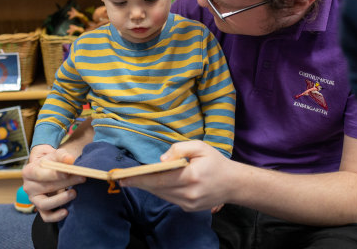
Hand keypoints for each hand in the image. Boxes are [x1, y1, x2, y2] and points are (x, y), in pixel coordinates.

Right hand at [22, 144, 85, 222]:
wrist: (46, 168)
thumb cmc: (51, 161)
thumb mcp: (56, 155)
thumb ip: (62, 156)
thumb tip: (70, 160)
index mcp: (29, 171)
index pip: (40, 174)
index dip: (54, 174)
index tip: (68, 173)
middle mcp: (28, 187)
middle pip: (47, 187)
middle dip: (66, 183)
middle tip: (82, 178)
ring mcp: (34, 199)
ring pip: (45, 204)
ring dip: (61, 199)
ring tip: (74, 193)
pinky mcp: (40, 208)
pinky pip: (46, 216)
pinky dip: (56, 216)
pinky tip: (66, 211)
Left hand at [120, 140, 235, 211]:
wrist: (233, 184)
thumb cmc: (216, 162)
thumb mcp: (200, 147)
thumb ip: (179, 149)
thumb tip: (161, 160)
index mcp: (191, 177)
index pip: (160, 179)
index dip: (140, 178)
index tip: (124, 177)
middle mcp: (188, 194)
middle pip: (157, 189)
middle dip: (139, 183)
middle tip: (122, 178)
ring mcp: (188, 204)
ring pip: (161, 195)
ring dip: (148, 187)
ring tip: (134, 179)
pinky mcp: (188, 208)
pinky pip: (169, 198)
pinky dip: (160, 191)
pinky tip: (153, 184)